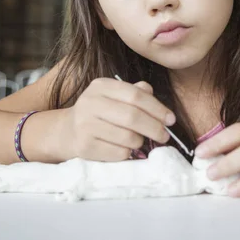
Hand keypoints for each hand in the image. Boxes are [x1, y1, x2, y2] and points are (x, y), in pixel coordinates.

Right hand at [54, 78, 174, 161]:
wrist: (68, 131)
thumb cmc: (100, 112)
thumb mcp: (115, 96)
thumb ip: (136, 92)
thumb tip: (153, 95)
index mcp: (101, 86)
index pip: (136, 95)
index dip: (157, 108)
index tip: (171, 120)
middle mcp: (90, 103)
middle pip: (133, 117)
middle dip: (154, 128)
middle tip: (165, 135)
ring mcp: (85, 125)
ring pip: (128, 137)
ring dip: (140, 141)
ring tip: (139, 140)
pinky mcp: (85, 147)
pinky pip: (119, 153)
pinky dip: (128, 153)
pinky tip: (124, 148)